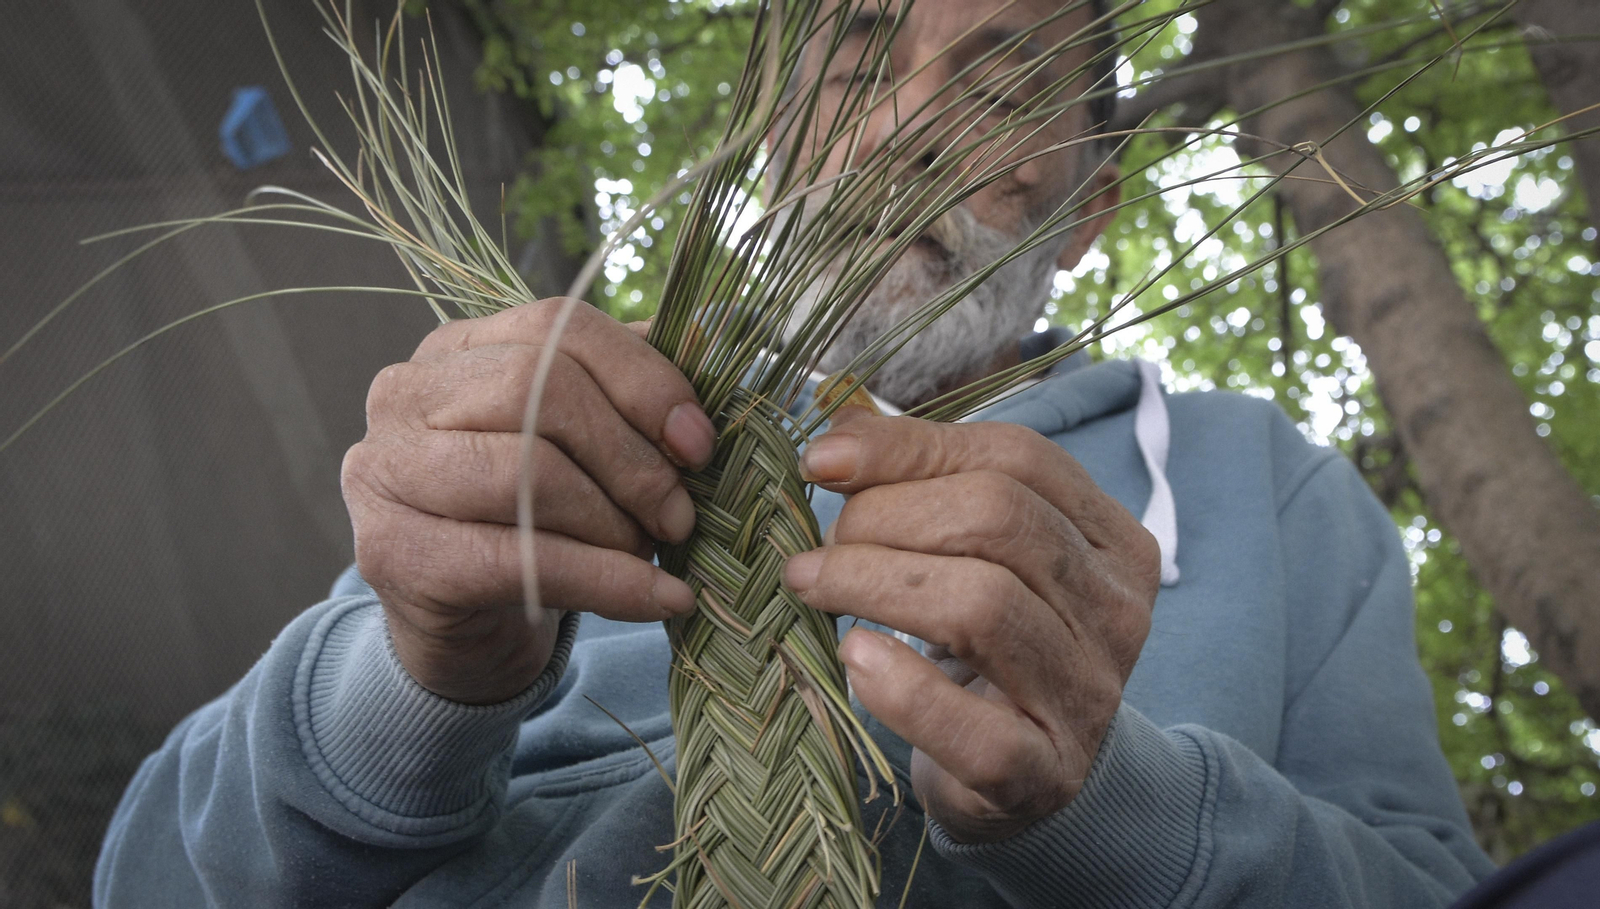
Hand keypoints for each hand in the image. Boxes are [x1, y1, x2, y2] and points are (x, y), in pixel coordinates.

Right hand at [341, 300, 713, 704]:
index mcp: (458, 346)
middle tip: (679, 515)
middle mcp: (404, 392)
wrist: (469, 628)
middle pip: (537, 390)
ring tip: (650, 554)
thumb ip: (628, 403)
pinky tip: (659, 599)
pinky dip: (607, 582)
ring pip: (523, 472)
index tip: (698, 442)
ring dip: (612, 522)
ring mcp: (384, 470)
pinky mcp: (391, 552)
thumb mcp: (582, 449)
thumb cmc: (537, 522)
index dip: (642, 378)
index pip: (559, 327)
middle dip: (629, 457)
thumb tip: (699, 396)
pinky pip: (518, 558)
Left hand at [782, 410, 1158, 842]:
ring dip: (872, 583)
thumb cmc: (990, 647)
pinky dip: (901, 688)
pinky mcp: (1042, 774)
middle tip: (820, 545)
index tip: (821, 460)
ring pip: (981, 605)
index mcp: (1111, 540)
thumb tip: (838, 422)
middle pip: (998, 519)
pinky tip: (853, 657)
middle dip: (884, 517)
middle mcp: (1115, 611)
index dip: (910, 448)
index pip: (1017, 458)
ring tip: (812, 585)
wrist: (1028, 780)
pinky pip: (973, 726)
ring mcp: (1086, 696)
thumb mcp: (972, 554)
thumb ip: (922, 480)